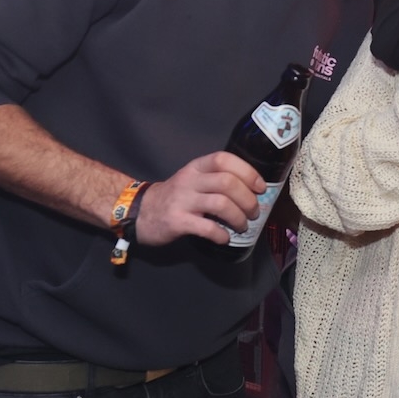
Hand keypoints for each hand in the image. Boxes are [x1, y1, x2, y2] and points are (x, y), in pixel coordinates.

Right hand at [135, 152, 264, 245]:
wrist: (138, 212)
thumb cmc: (174, 197)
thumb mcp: (192, 180)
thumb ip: (215, 180)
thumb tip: (251, 192)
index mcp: (196, 168)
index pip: (224, 159)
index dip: (247, 172)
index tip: (260, 187)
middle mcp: (189, 181)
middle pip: (227, 183)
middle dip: (248, 199)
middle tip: (253, 212)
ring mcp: (182, 200)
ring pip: (221, 204)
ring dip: (238, 217)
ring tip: (242, 226)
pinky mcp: (177, 221)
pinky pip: (207, 227)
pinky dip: (222, 234)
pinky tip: (225, 238)